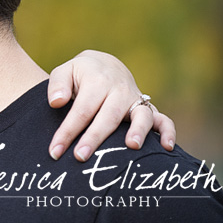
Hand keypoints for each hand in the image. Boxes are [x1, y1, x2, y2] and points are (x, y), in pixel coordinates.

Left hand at [47, 49, 175, 161]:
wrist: (104, 65)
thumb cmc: (80, 75)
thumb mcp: (64, 72)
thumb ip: (57, 85)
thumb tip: (56, 102)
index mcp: (97, 81)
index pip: (81, 110)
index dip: (68, 131)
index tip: (55, 151)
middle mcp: (119, 90)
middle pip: (108, 116)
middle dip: (94, 138)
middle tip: (80, 157)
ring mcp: (136, 100)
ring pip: (141, 116)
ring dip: (138, 131)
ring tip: (131, 147)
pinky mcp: (148, 108)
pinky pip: (164, 120)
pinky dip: (168, 132)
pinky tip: (166, 148)